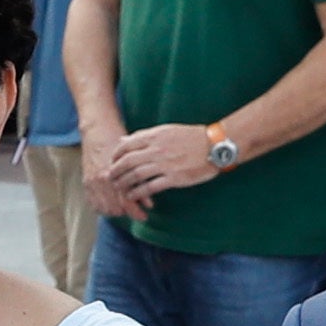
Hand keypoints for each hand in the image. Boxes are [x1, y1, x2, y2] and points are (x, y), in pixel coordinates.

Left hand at [91, 120, 221, 208]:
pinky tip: (132, 195)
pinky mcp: (174, 178)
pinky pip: (150, 187)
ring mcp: (165, 164)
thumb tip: (124, 140)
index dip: (115, 156)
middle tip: (111, 178)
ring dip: (124, 183)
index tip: (112, 162)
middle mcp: (157, 149)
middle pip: (127, 161)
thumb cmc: (191, 137)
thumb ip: (144, 136)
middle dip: (115, 171)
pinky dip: (138, 192)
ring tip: (119, 188)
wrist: (215, 146)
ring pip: (136, 175)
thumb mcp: (166, 130)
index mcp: (155, 136)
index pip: (126, 146)